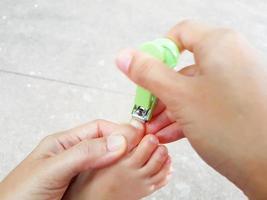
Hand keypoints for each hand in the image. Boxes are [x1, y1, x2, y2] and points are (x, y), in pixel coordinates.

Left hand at [0, 120, 142, 199]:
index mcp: (64, 143)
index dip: (119, 130)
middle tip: (146, 145)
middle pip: (106, 142)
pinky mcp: (84, 189)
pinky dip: (120, 174)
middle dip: (126, 142)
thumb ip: (83, 154)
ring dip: (126, 158)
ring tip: (143, 158)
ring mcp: (80, 173)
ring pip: (108, 160)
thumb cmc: (18, 196)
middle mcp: (74, 156)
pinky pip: (106, 177)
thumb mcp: (50, 169)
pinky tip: (128, 175)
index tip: (137, 135)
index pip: (98, 128)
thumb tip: (118, 142)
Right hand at [116, 20, 266, 198]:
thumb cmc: (232, 128)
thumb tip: (125, 57)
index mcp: (219, 45)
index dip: (158, 51)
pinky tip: (169, 134)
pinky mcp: (237, 102)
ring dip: (169, 109)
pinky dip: (186, 115)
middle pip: (183, 66)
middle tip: (145, 109)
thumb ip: (149, 74)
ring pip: (192, 89)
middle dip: (160, 91)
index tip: (145, 72)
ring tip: (153, 129)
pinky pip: (205, 102)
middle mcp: (231, 58)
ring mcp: (236, 81)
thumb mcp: (180, 96)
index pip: (180, 34)